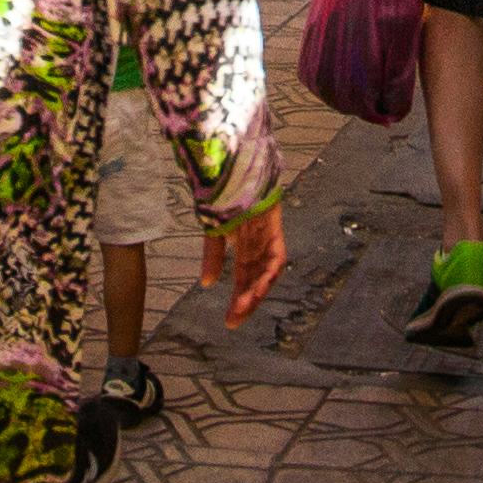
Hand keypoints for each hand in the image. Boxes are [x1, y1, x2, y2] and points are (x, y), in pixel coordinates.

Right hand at [203, 201, 287, 322]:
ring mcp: (267, 232)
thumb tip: (207, 284)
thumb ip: (212, 255)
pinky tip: (258, 285)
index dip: (240, 298)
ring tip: (244, 307)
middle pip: (256, 276)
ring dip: (257, 290)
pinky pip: (276, 253)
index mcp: (243, 240)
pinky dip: (268, 271)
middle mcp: (257, 240)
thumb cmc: (219, 191)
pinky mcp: (274, 223)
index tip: (230, 321)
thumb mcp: (212, 228)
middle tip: (234, 322)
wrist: (228, 160)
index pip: (245, 275)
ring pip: (266, 269)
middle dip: (247, 300)